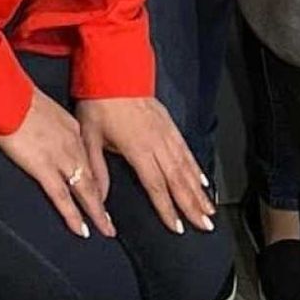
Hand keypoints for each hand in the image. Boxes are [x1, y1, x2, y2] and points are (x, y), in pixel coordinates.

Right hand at [0, 86, 110, 239]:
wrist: (9, 97)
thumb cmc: (18, 100)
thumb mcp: (43, 109)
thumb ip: (50, 125)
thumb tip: (45, 131)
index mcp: (73, 130)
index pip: (88, 160)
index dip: (96, 180)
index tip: (101, 194)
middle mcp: (73, 145)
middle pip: (92, 179)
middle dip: (102, 203)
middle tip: (111, 223)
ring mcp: (61, 158)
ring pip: (84, 191)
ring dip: (96, 213)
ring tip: (105, 230)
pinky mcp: (44, 168)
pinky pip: (62, 197)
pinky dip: (73, 216)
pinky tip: (82, 229)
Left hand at [82, 95, 218, 236]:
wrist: (114, 71)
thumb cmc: (99, 103)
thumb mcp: (89, 137)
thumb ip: (98, 169)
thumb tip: (99, 199)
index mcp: (138, 149)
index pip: (156, 186)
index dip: (167, 208)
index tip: (178, 227)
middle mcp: (157, 143)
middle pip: (178, 180)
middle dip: (192, 205)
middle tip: (205, 225)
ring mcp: (166, 133)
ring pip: (186, 167)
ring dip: (198, 191)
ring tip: (209, 209)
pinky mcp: (170, 125)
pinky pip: (186, 150)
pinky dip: (196, 167)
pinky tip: (202, 180)